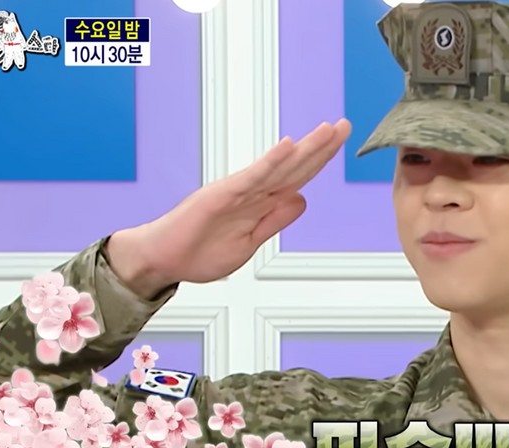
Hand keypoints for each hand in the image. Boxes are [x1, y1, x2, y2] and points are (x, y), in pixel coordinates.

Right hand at [107, 119, 351, 297]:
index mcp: (261, 203)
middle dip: (321, 147)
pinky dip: (270, 161)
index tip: (340, 142)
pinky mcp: (221, 195)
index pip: (298, 177)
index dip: (320, 160)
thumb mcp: (251, 242)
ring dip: (304, 148)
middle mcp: (253, 191)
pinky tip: (288, 146)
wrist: (164, 261)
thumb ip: (275, 220)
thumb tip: (301, 199)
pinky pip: (251, 176)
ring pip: (278, 166)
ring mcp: (238, 191)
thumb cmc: (199, 252)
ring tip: (327, 131)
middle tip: (345, 126)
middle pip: (294, 166)